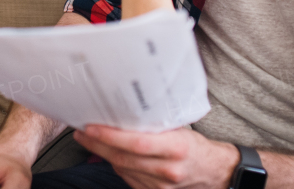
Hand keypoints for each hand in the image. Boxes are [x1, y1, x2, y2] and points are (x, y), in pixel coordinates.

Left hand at [73, 125, 237, 188]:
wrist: (213, 172)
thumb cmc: (193, 145)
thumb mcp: (179, 129)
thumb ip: (154, 125)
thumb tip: (122, 112)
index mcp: (176, 148)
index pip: (136, 143)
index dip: (110, 136)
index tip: (91, 126)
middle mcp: (167, 169)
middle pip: (123, 158)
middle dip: (97, 144)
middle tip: (81, 131)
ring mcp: (161, 186)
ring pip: (122, 168)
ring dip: (101, 154)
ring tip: (88, 139)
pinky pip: (127, 178)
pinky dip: (116, 165)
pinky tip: (108, 154)